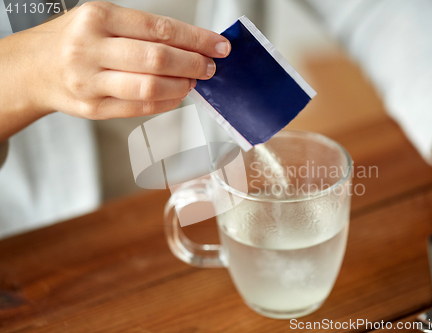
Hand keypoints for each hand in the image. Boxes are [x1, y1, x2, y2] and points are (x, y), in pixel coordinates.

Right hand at [29, 1, 229, 118]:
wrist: (33, 68)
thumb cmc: (73, 40)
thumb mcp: (101, 20)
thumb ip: (142, 31)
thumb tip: (191, 45)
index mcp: (97, 17)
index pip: (159, 28)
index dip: (196, 39)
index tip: (218, 46)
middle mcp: (91, 49)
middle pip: (157, 59)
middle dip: (193, 64)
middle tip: (209, 67)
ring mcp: (90, 82)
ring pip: (150, 87)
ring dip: (181, 86)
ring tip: (192, 81)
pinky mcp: (93, 109)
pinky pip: (140, 108)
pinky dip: (166, 103)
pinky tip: (177, 95)